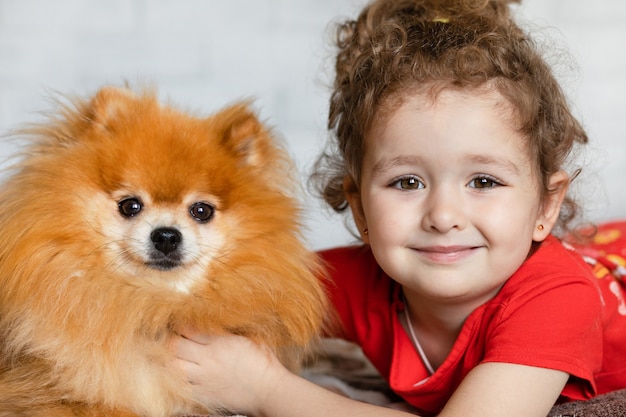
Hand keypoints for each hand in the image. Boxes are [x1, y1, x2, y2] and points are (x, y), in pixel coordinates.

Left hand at [171, 329, 287, 414]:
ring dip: (172, 362)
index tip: (180, 326)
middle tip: (173, 342)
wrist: (270, 391)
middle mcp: (208, 358)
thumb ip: (231, 330)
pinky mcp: (205, 395)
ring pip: (174, 367)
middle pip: (175, 346)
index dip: (180, 326)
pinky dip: (178, 382)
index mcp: (220, 341)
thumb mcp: (250, 337)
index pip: (188, 329)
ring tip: (175, 360)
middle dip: (170, 342)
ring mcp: (204, 378)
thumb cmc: (265, 363)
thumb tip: (220, 319)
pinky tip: (181, 379)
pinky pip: (182, 388)